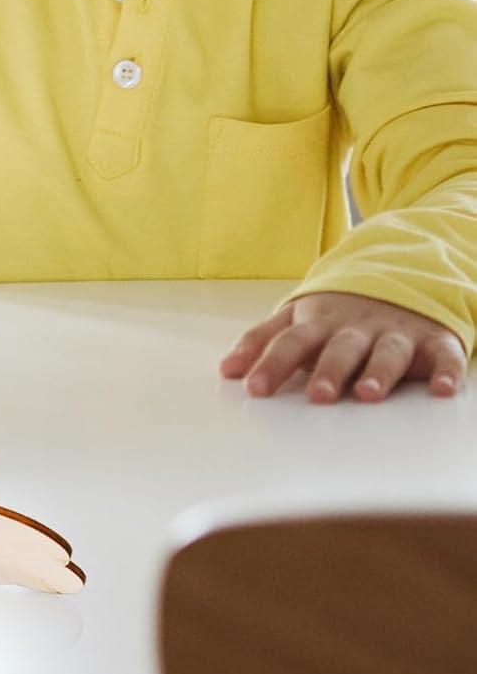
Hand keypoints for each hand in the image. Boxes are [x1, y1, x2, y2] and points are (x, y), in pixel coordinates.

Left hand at [220, 290, 467, 402]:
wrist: (395, 277)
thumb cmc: (336, 313)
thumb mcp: (297, 319)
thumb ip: (262, 342)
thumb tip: (226, 370)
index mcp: (318, 323)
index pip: (290, 342)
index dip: (271, 363)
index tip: (253, 388)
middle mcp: (356, 327)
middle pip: (339, 347)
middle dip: (328, 370)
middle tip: (317, 396)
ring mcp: (396, 332)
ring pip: (388, 351)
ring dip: (378, 372)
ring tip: (368, 394)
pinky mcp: (434, 340)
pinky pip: (444, 356)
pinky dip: (447, 371)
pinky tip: (444, 390)